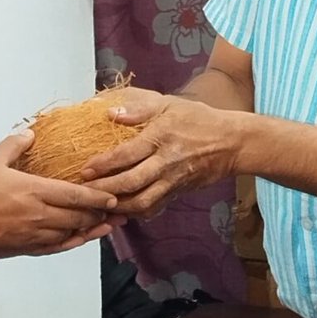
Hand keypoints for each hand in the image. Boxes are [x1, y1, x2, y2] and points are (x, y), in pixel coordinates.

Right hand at [0, 132, 116, 259]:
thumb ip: (13, 146)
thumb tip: (30, 134)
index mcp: (34, 190)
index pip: (75, 195)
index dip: (98, 197)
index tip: (114, 196)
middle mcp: (40, 215)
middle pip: (79, 216)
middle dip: (100, 213)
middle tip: (118, 210)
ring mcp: (34, 234)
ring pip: (71, 233)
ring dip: (92, 229)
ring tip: (109, 226)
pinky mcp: (25, 248)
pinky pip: (56, 248)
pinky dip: (73, 243)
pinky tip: (82, 240)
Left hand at [79, 89, 244, 217]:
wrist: (232, 142)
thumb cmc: (199, 120)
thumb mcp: (169, 104)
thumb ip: (138, 109)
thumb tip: (110, 113)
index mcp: (161, 137)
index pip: (126, 154)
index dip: (103, 164)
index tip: (84, 170)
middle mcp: (166, 161)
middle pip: (130, 182)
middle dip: (104, 190)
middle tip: (84, 192)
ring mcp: (173, 180)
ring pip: (142, 201)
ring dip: (118, 206)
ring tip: (99, 204)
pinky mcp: (178, 191)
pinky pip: (155, 207)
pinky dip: (136, 212)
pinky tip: (122, 210)